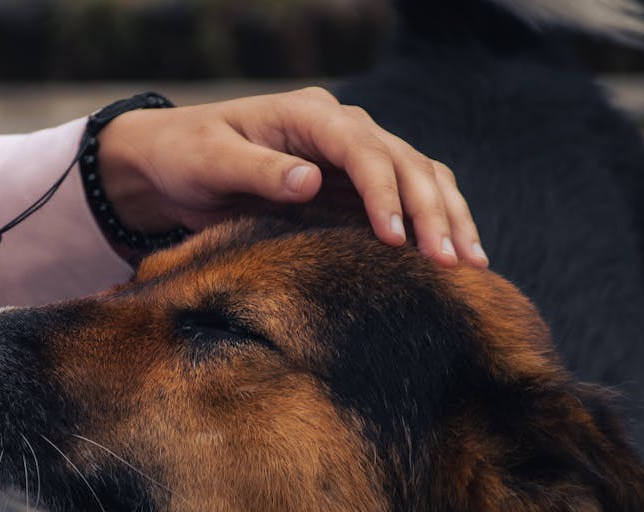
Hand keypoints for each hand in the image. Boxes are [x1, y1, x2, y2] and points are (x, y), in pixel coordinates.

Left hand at [95, 87, 486, 266]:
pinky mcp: (352, 184)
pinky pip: (406, 198)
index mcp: (310, 115)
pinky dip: (433, 224)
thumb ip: (258, 172)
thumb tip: (309, 180)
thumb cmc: (186, 156)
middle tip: (454, 263)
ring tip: (472, 265)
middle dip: (434, 212)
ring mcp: (352, 154)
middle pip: (406, 162)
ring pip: (420, 177)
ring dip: (449, 218)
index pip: (365, 149)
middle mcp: (341, 128)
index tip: (398, 239)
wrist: (171, 163)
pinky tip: (454, 258)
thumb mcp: (210, 162)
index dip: (386, 193)